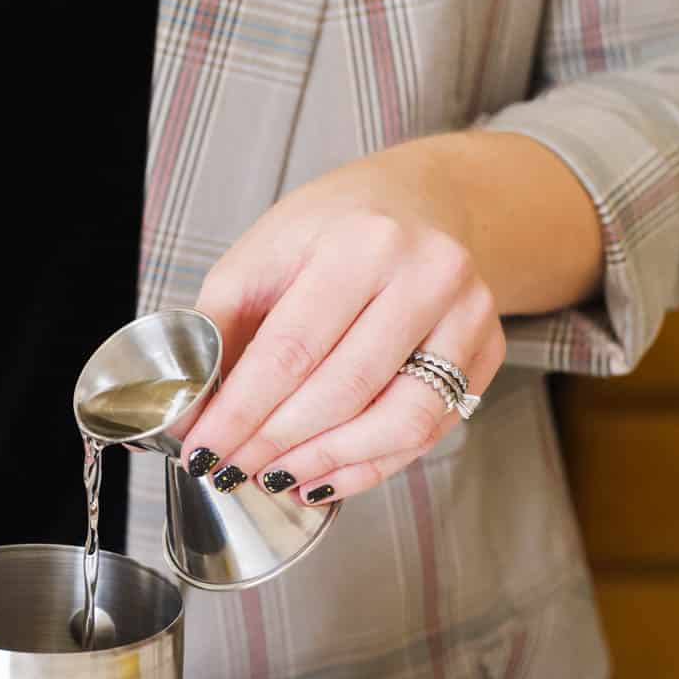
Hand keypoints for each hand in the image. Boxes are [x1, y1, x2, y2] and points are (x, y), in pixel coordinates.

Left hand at [181, 142, 506, 503]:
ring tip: (274, 476)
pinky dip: (370, 465)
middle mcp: (427, 276)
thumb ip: (220, 329)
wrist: (420, 202)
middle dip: (276, 444)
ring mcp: (468, 317)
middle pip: (345, 391)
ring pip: (400, 422)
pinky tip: (323, 474)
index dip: (242, 412)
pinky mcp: (487, 353)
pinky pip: (429, 431)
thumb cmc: (333, 228)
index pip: (292, 350)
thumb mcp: (262, 254)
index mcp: (362, 242)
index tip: (205, 449)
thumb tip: (191, 411)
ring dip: (327, 462)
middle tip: (232, 468)